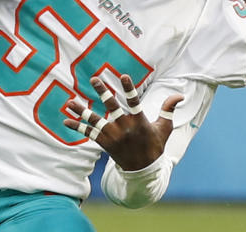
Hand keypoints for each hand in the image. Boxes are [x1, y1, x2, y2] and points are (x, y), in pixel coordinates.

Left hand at [64, 74, 183, 170]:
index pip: (134, 102)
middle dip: (103, 92)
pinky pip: (89, 133)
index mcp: (140, 122)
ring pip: (95, 120)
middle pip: (112, 107)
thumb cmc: (154, 145)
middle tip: (94, 79)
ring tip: (70, 102)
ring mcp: (113, 136)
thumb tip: (180, 95)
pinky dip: (77, 127)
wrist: (143, 170)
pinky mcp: (104, 143)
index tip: (123, 75)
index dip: (129, 89)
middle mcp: (125, 128)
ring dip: (82, 111)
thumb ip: (168, 109)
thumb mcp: (164, 128)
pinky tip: (65, 120)